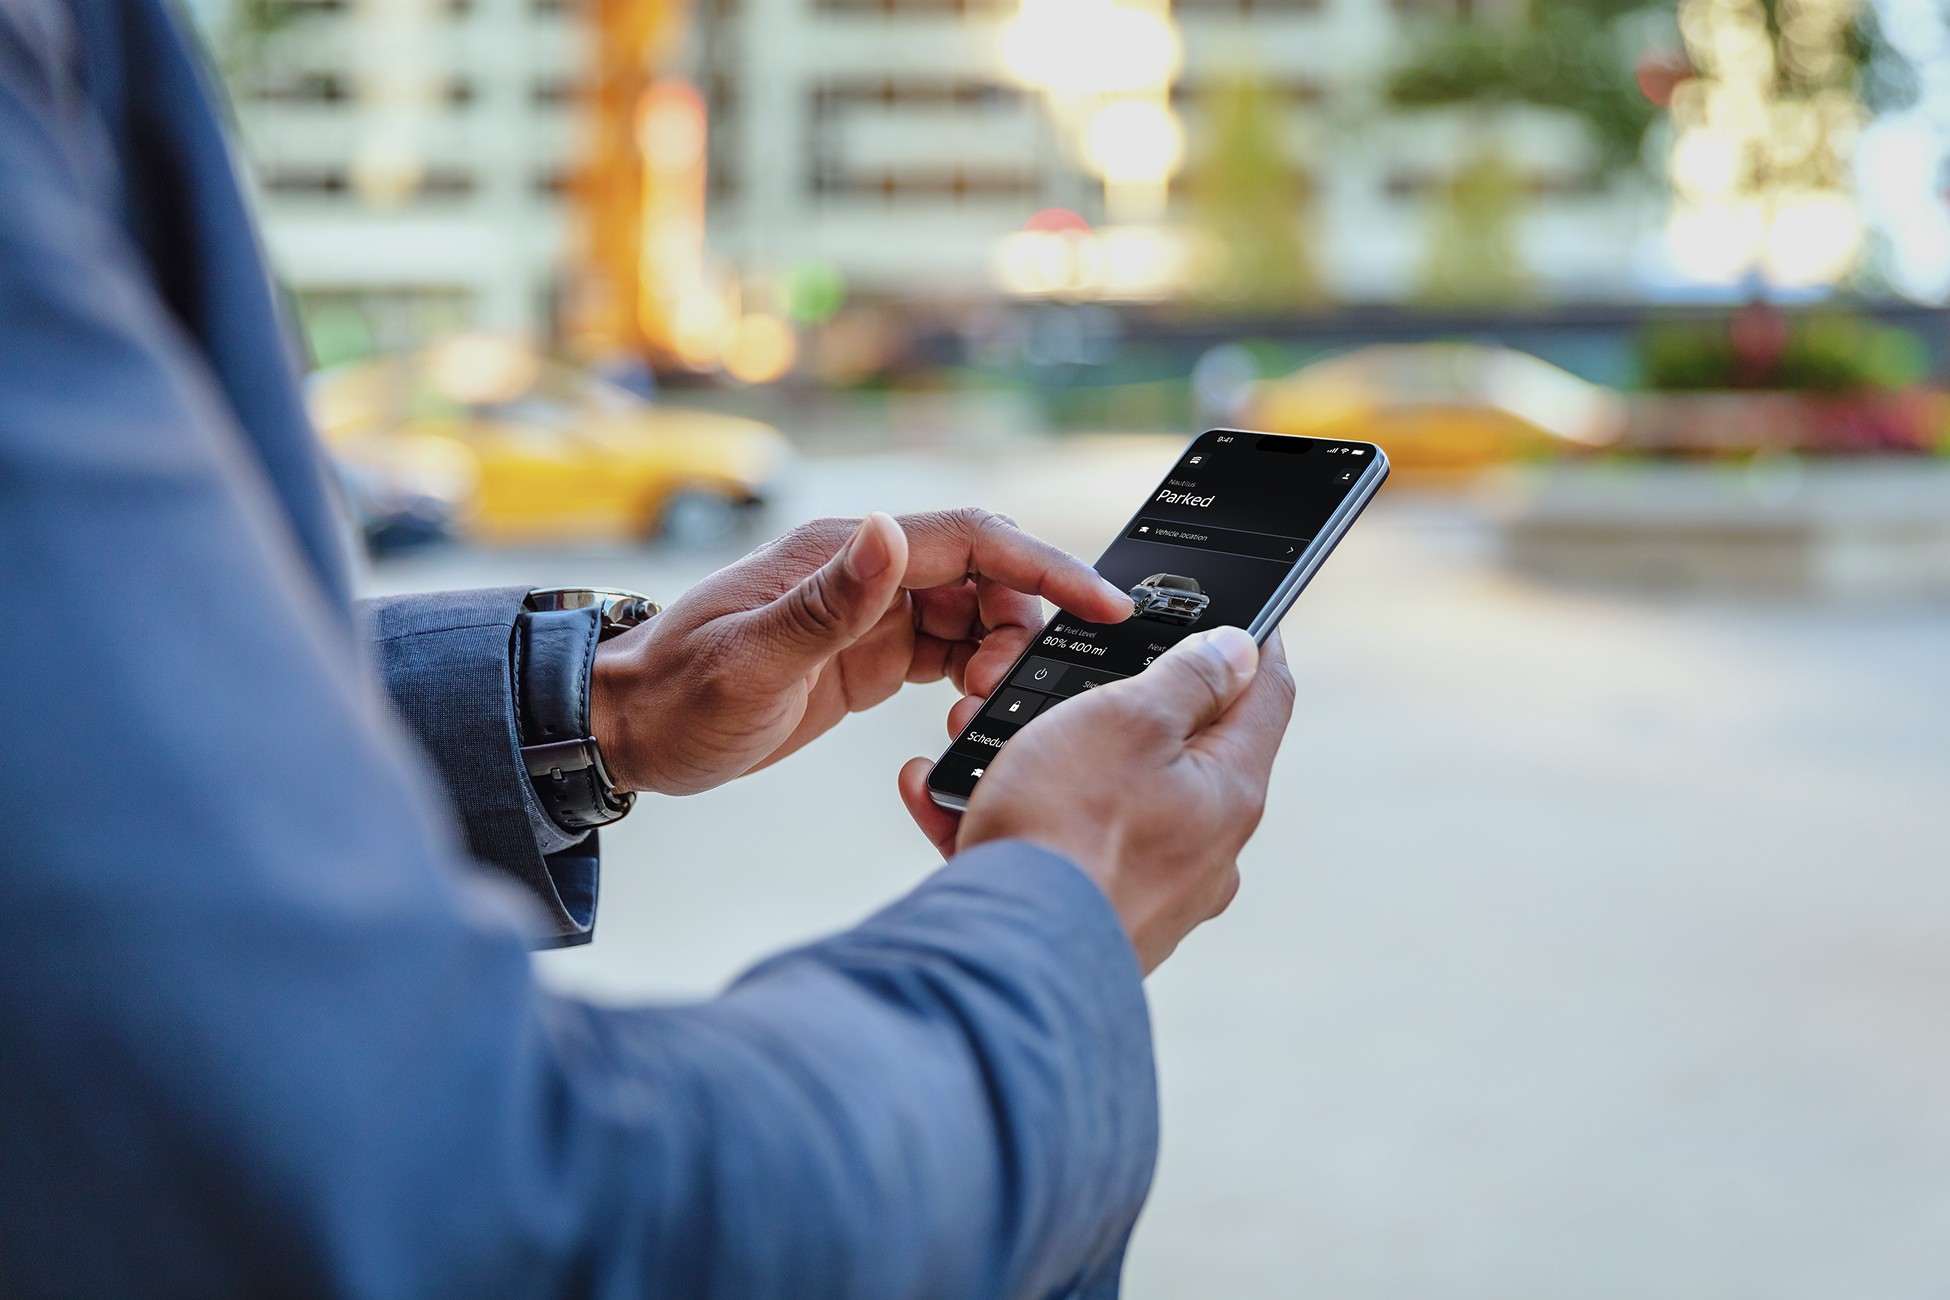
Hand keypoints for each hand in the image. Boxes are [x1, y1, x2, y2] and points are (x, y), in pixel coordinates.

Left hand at [590, 509, 1133, 796]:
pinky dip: (973, 676)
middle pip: (987, 574)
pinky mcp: (868, 653)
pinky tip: (966, 713)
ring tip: (977, 710)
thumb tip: (893, 531)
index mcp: (848, 553)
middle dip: (1023, 623)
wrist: (631, 730)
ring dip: (998, 655)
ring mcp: (870, 612)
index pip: (974, 541)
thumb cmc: (679, 696)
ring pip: (974, 613)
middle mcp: (867, 572)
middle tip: (1005, 688)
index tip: (1103, 607)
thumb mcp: (753, 659)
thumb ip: (829, 600)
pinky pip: (947, 649)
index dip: (1048, 568)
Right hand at [898, 627, 1295, 973]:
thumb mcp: (1127, 718)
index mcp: (1229, 792)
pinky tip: (945, 798)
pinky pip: (1052, 850)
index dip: (1257, 641)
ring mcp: (1150, 892)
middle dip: (1117, 704)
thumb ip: (1187, 676)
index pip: (1267, 695)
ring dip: (1044, 759)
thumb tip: (1239, 650)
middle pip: (1177, 749)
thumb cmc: (1066, 829)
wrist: (1004, 958)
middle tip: (1070, 675)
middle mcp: (1204, 850)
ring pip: (1099, 798)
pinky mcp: (1091, 923)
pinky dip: (1004, 817)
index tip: (1244, 612)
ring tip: (977, 737)